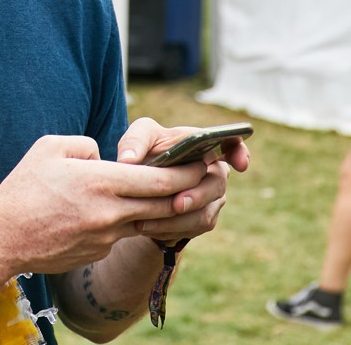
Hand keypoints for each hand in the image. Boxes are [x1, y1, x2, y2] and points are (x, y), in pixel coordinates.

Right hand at [0, 134, 209, 276]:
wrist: (4, 237)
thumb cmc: (23, 188)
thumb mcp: (50, 148)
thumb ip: (85, 145)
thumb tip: (103, 155)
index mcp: (100, 182)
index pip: (158, 180)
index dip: (185, 171)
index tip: (202, 161)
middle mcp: (110, 213)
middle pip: (164, 205)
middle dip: (189, 191)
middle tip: (204, 178)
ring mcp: (106, 237)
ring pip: (148, 222)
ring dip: (165, 209)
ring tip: (176, 194)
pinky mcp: (97, 252)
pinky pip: (122, 232)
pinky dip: (131, 220)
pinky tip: (124, 210)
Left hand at [116, 117, 250, 243]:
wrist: (138, 188)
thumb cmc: (144, 152)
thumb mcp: (137, 140)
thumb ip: (134, 142)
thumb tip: (128, 161)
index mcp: (203, 144)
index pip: (232, 144)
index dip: (240, 152)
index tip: (240, 164)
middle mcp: (213, 170)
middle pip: (216, 183)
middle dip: (197, 195)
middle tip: (176, 204)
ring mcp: (212, 196)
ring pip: (204, 211)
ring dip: (177, 218)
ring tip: (146, 221)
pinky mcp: (204, 217)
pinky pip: (194, 227)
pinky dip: (170, 228)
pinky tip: (147, 227)